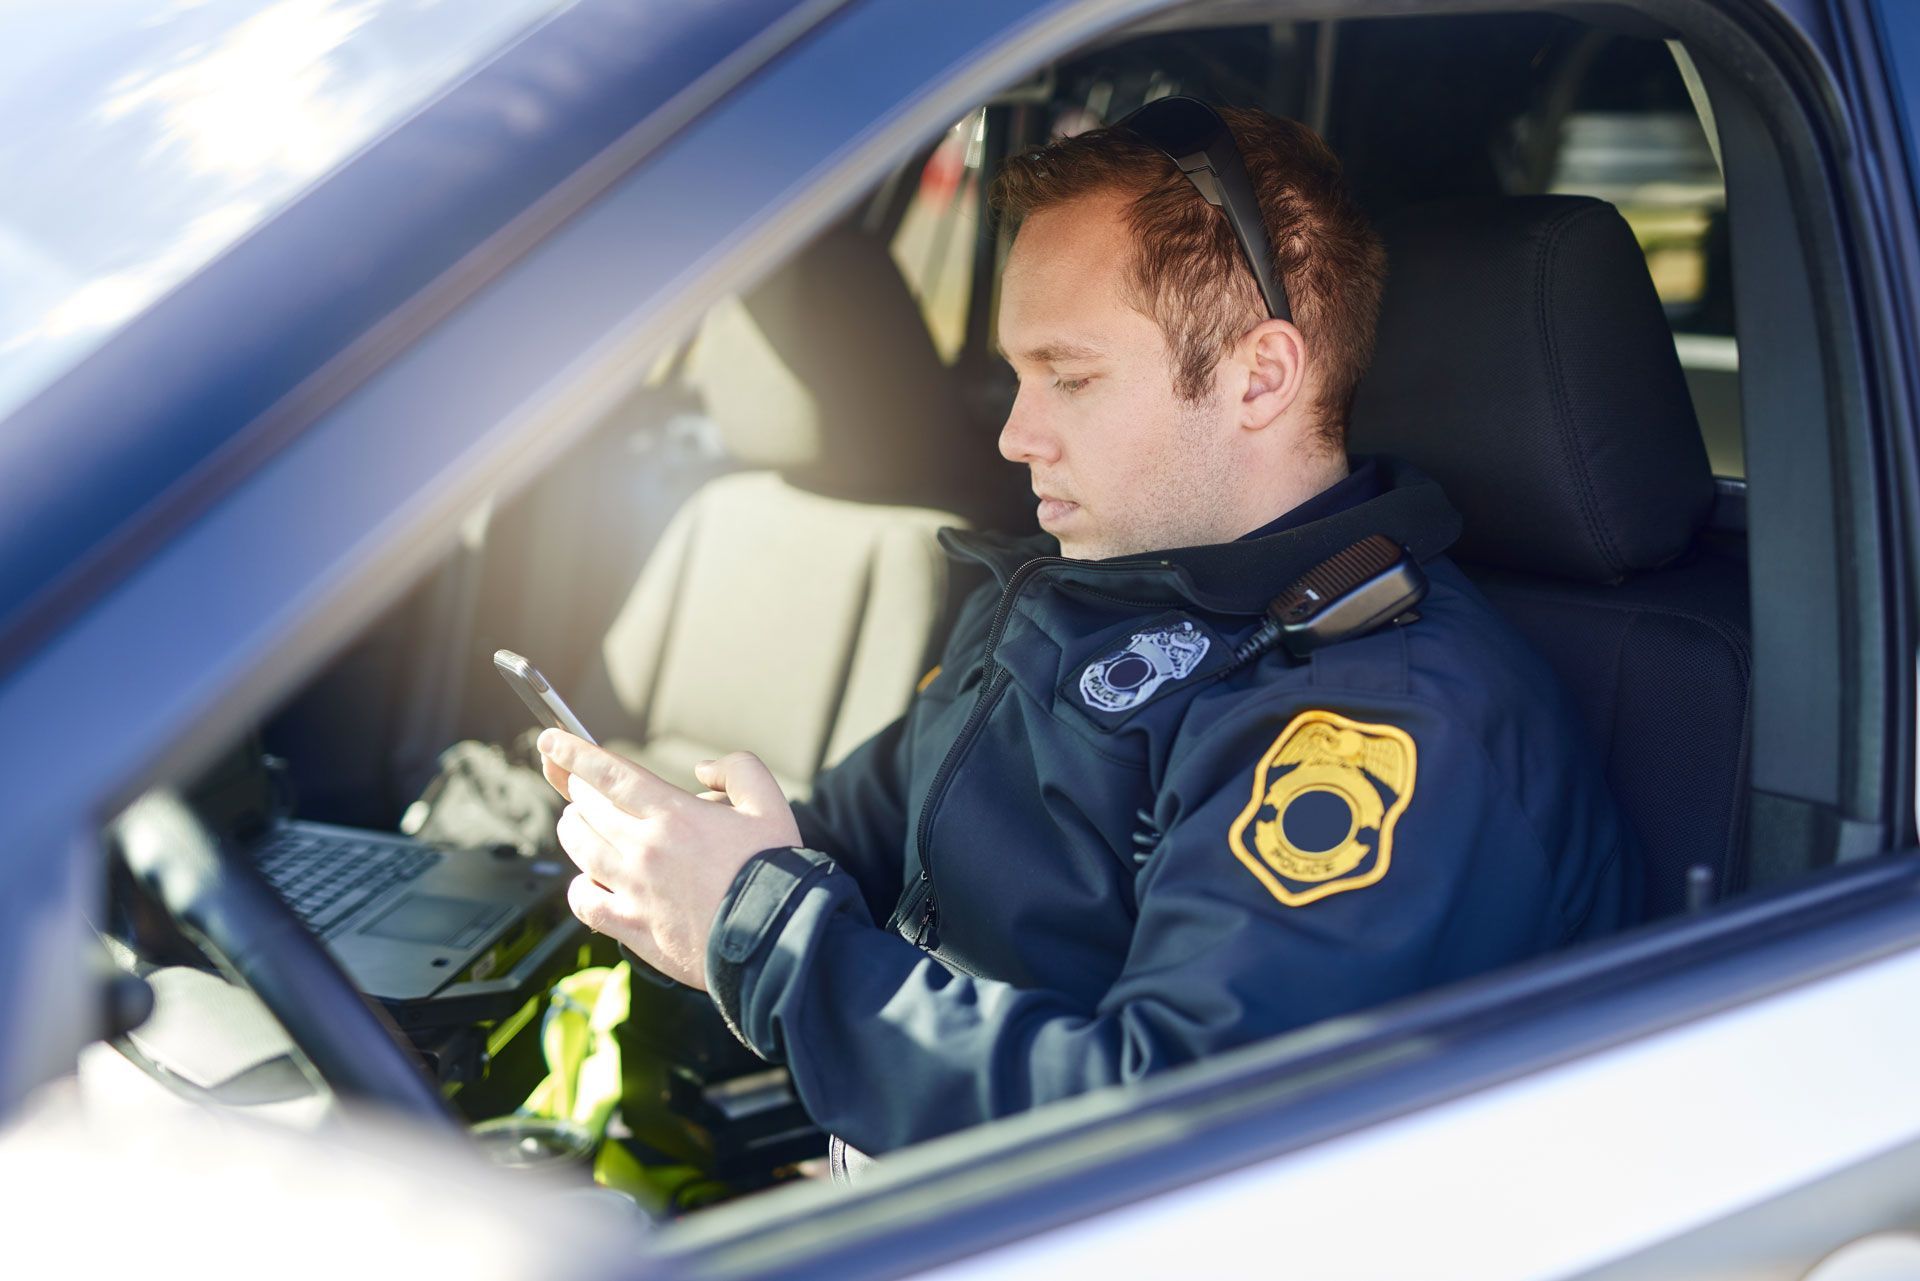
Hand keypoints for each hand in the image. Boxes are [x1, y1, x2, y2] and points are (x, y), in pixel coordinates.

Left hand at [537, 731, 800, 989]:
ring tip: (575, 821)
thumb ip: (737, 770)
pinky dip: (579, 887)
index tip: (551, 741)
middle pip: (587, 807)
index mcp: (674, 815)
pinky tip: (587, 881)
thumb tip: (703, 770)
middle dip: (576, 787)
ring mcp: (633, 889)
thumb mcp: (770, 803)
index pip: (608, 773)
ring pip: (578, 849)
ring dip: (571, 828)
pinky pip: (585, 902)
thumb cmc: (776, 872)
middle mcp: (645, 848)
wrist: (776, 939)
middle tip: (576, 782)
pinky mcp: (632, 927)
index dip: (573, 752)